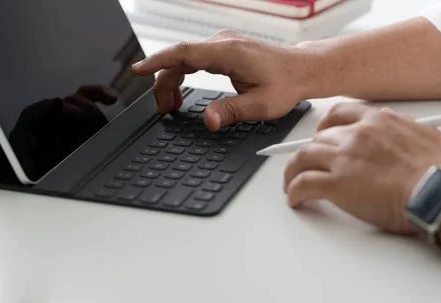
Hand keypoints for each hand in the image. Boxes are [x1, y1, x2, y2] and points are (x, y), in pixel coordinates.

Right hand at [132, 30, 308, 130]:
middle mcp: (222, 43)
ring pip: (184, 59)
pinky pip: (193, 59)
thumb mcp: (261, 105)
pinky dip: (183, 75)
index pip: (184, 53)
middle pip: (179, 58)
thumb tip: (208, 121)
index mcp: (229, 52)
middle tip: (162, 110)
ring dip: (172, 81)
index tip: (138, 70)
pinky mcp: (223, 49)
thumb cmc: (286, 84)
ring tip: (170, 107)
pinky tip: (181, 93)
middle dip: (163, 83)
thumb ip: (231, 112)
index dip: (158, 61)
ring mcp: (222, 44)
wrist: (302, 70)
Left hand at [283, 103, 440, 233]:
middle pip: (318, 139)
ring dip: (293, 171)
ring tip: (291, 184)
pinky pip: (303, 184)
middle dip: (310, 153)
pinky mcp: (336, 184)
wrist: (439, 194)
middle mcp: (356, 136)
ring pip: (302, 158)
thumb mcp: (426, 136)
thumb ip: (404, 128)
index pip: (339, 114)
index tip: (321, 134)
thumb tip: (394, 124)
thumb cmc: (439, 173)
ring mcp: (344, 159)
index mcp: (377, 122)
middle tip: (307, 166)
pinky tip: (295, 199)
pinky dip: (294, 191)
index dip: (325, 125)